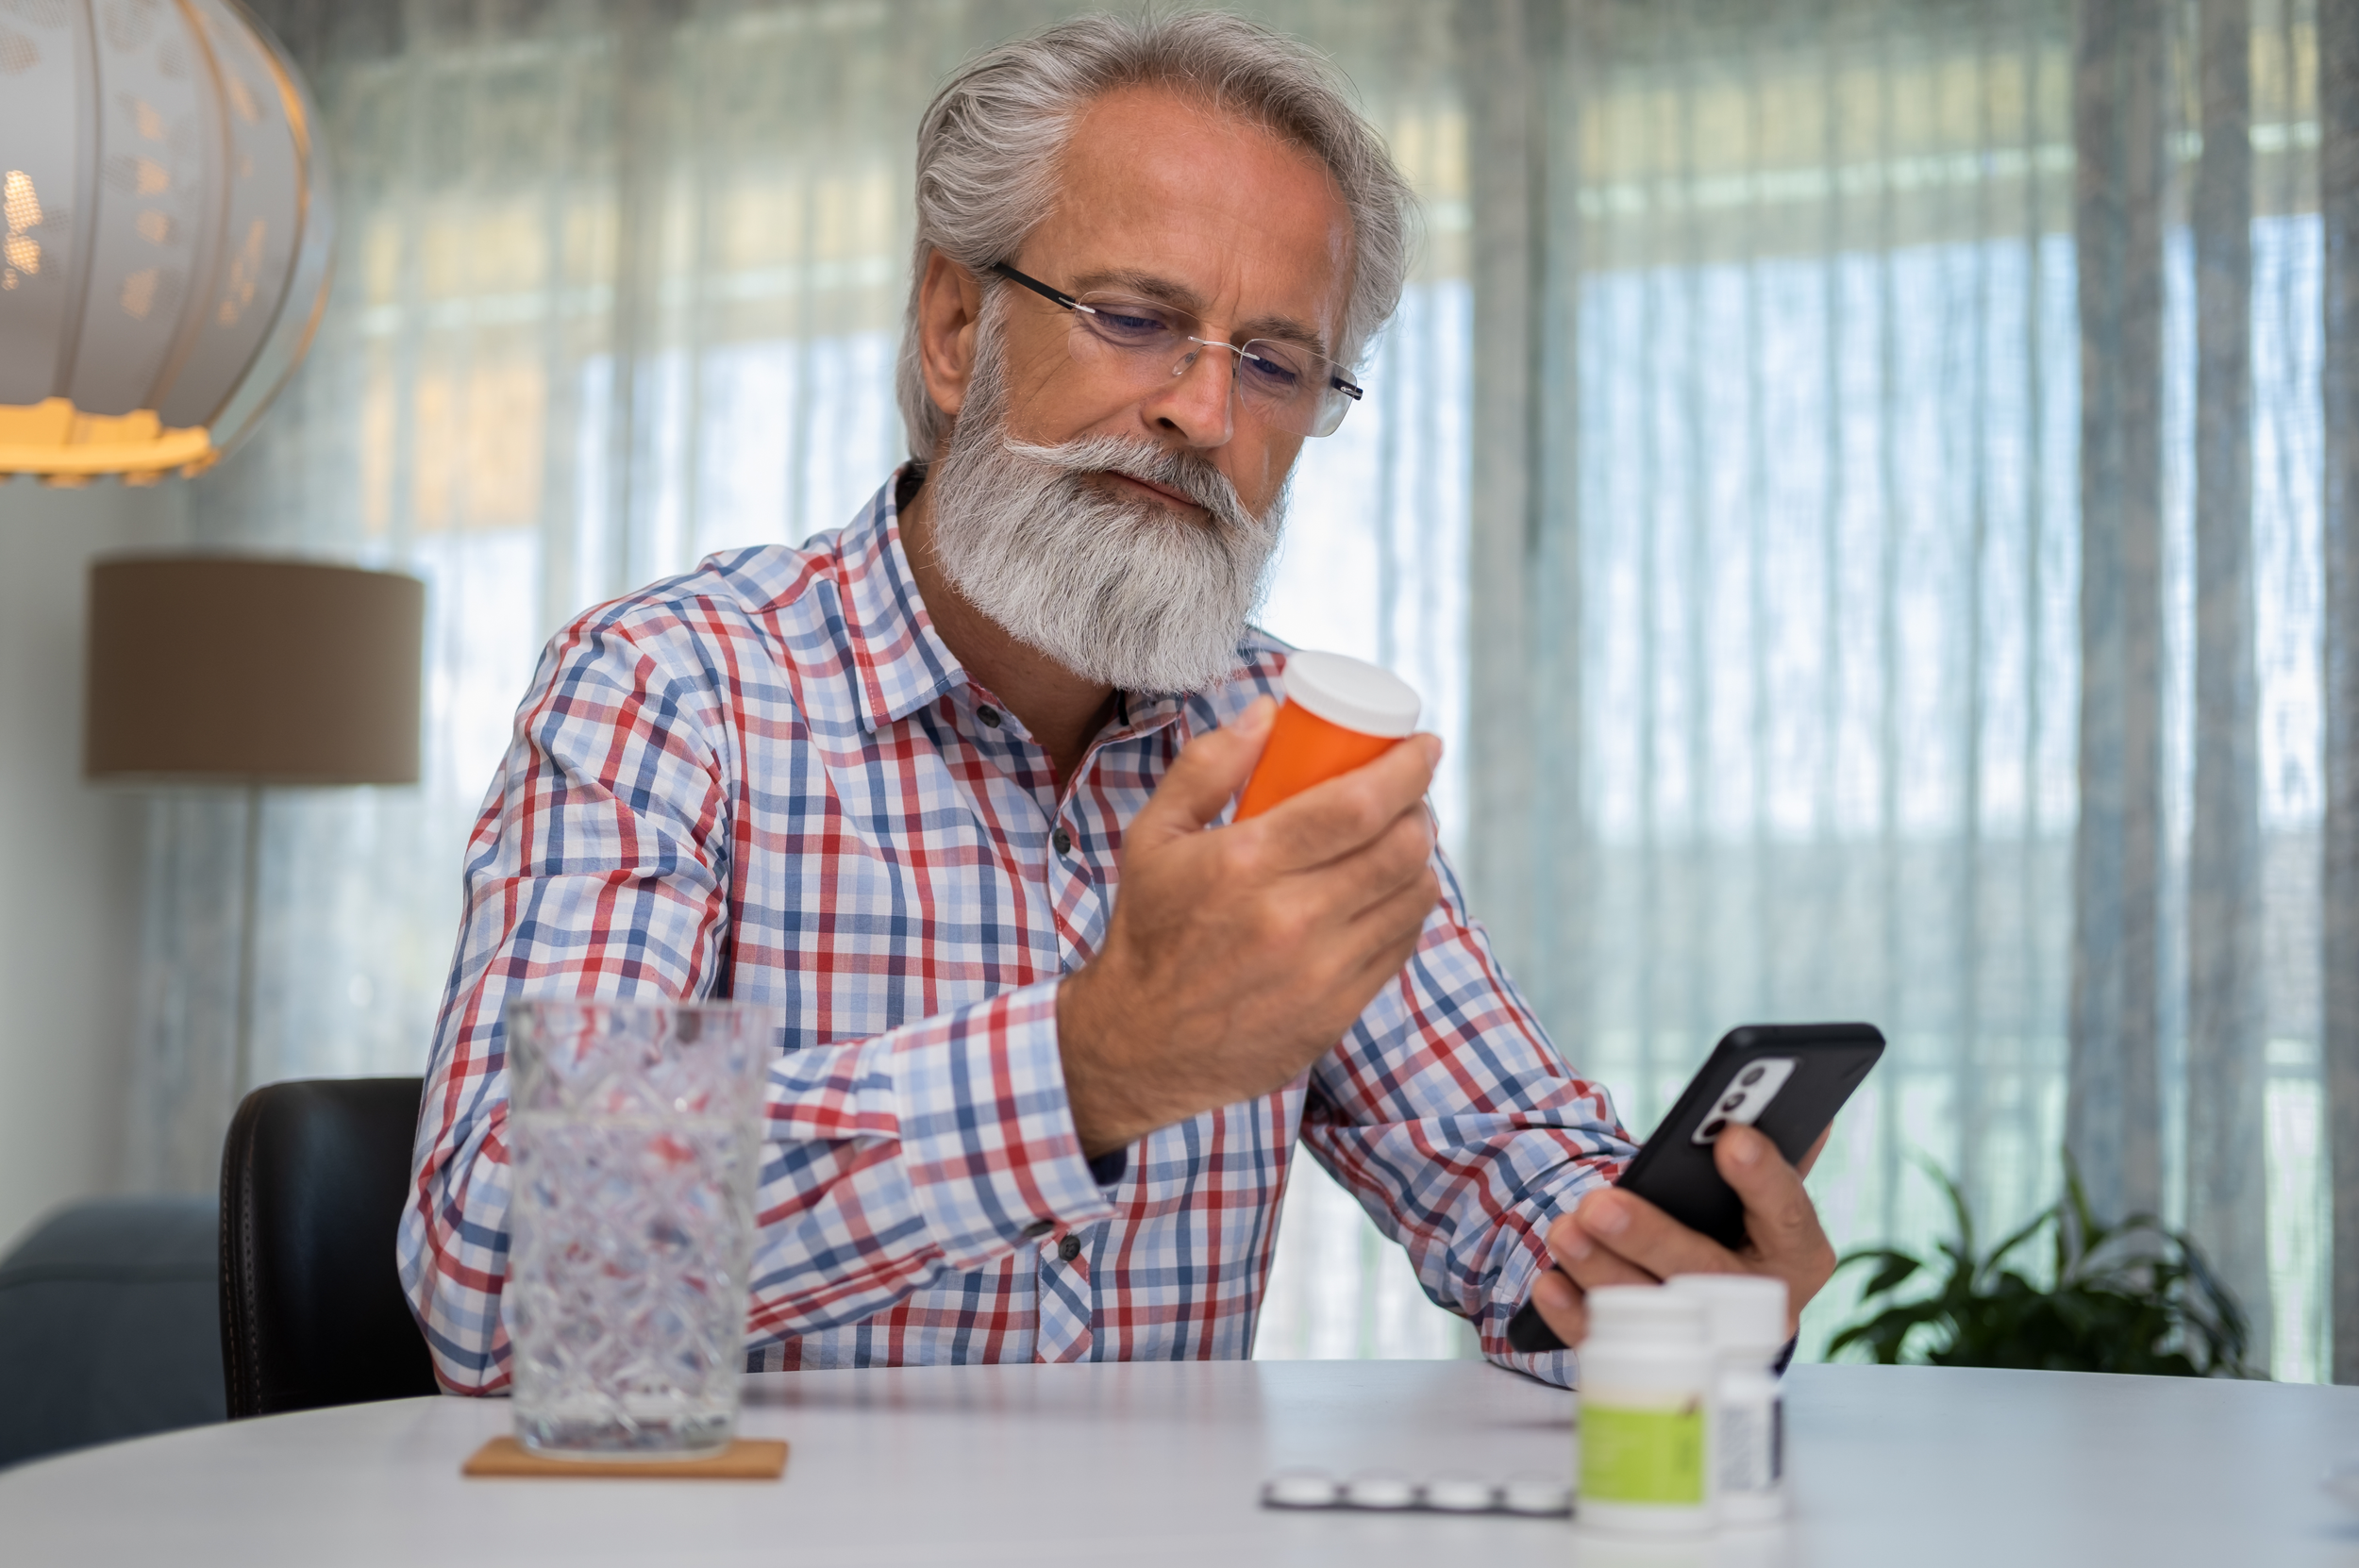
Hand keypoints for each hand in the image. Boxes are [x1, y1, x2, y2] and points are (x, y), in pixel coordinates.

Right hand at [1057, 696, 1443, 1154]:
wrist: (1140, 1044)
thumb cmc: (1150, 930)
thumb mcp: (1154, 837)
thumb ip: (1207, 767)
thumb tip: (1269, 712)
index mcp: (1246, 864)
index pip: (1359, 804)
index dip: (1408, 767)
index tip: (1424, 745)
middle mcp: (1291, 919)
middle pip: (1400, 848)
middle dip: (1420, 807)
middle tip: (1410, 793)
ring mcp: (1321, 972)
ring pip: (1412, 896)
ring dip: (1420, 857)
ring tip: (1402, 840)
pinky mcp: (1338, 1011)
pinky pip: (1401, 944)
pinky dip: (1407, 909)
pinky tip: (1389, 893)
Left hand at [1527, 1124, 1835, 1346]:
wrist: (1720, 1305)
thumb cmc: (1741, 1227)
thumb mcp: (1764, 1194)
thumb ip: (1779, 1153)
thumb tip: (1813, 1108)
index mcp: (1799, 1252)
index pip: (1787, 1213)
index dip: (1762, 1178)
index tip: (1731, 1139)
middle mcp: (1761, 1302)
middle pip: (1705, 1271)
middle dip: (1649, 1236)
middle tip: (1599, 1205)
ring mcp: (1707, 1339)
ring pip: (1652, 1309)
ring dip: (1601, 1270)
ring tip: (1565, 1230)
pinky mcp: (1655, 1359)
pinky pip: (1611, 1342)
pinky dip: (1576, 1315)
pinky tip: (1549, 1285)